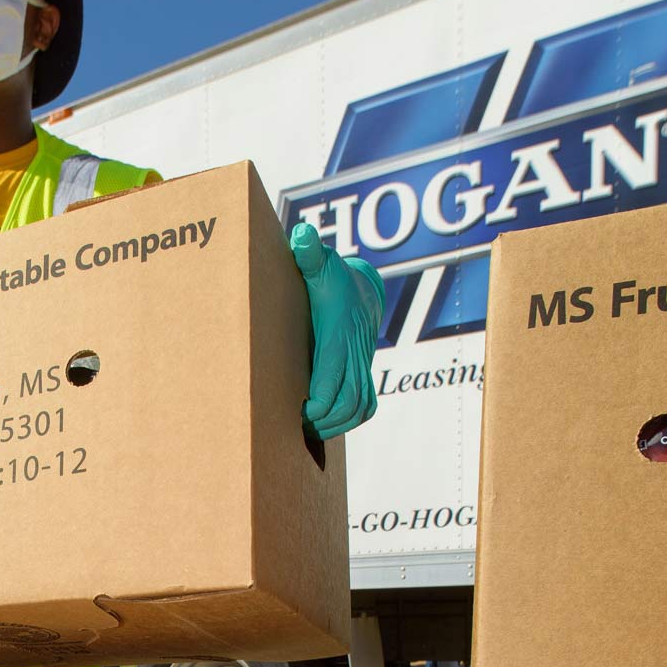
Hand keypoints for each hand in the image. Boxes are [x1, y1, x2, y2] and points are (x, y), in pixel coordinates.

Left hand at [290, 222, 384, 439]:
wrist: (361, 290)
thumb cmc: (332, 279)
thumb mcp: (320, 263)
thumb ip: (309, 254)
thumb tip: (302, 235)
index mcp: (340, 332)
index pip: (335, 372)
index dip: (321, 398)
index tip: (303, 411)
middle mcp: (355, 352)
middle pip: (350, 399)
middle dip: (326, 419)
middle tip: (299, 426)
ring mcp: (362, 366)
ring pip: (360, 407)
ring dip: (336, 425)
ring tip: (310, 431)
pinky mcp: (364, 374)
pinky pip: (367, 406)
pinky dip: (351, 421)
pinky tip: (328, 426)